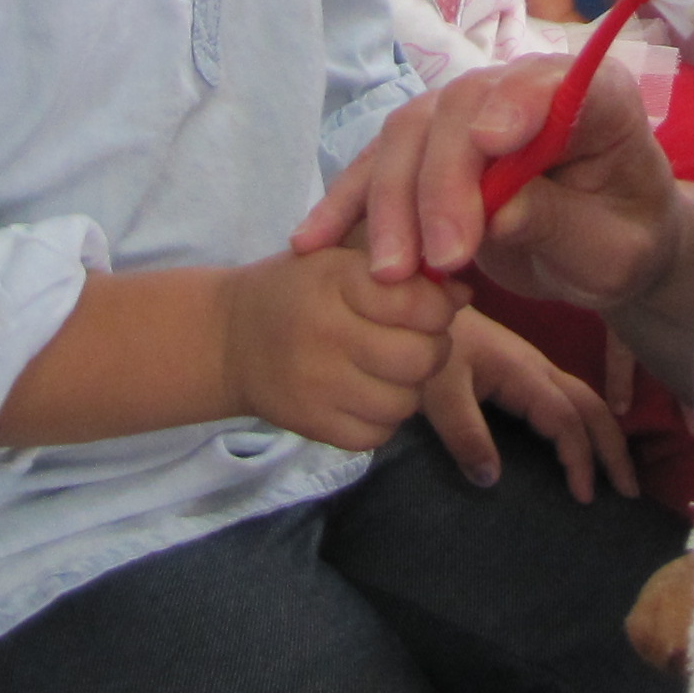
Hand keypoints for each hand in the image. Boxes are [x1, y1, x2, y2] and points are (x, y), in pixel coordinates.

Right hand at [221, 246, 458, 450]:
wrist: (230, 338)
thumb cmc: (299, 291)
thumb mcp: (341, 259)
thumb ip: (402, 270)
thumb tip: (463, 293)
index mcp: (336, 280)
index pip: (420, 303)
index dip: (439, 307)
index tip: (429, 309)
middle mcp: (326, 332)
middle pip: (421, 357)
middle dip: (432, 350)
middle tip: (416, 341)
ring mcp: (317, 384)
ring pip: (405, 402)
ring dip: (409, 388)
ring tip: (388, 368)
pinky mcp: (312, 424)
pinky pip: (378, 433)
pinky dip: (383, 418)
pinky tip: (366, 394)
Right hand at [295, 53, 677, 309]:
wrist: (602, 247)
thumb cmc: (620, 241)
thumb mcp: (612, 249)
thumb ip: (560, 223)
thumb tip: (499, 214)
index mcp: (592, 95)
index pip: (547, 84)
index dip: (517, 104)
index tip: (494, 142)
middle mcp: (520, 86)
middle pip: (460, 112)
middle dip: (442, 184)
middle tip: (441, 258)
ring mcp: (467, 111)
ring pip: (409, 136)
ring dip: (391, 203)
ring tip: (390, 273)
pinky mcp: (428, 147)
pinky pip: (378, 166)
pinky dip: (346, 204)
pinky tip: (314, 242)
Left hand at [424, 306, 635, 500]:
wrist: (417, 302)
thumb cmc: (429, 347)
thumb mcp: (439, 393)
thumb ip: (464, 434)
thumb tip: (493, 481)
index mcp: (524, 373)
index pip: (566, 419)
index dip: (580, 458)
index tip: (583, 497)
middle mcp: (539, 367)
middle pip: (592, 406)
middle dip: (614, 448)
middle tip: (629, 491)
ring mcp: (534, 366)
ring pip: (585, 399)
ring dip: (605, 435)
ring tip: (617, 474)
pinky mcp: (524, 369)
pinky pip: (569, 397)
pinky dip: (587, 424)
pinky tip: (583, 444)